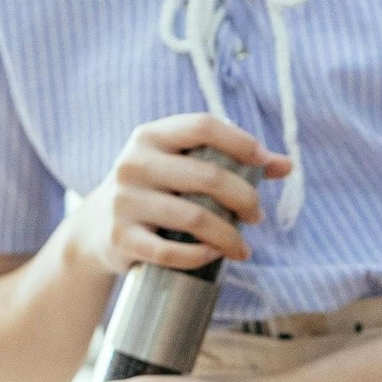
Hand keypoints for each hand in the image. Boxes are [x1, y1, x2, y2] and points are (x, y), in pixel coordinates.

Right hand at [68, 113, 289, 273]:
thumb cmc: (155, 192)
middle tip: (257, 215)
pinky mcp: (121, 239)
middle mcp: (134, 164)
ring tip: (243, 248)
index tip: (265, 163)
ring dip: (230, 236)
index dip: (241, 142)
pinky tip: (215, 256)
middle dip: (245, 199)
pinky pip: (171, 251)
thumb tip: (287, 165)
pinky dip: (200, 255)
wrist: (94, 229)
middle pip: (208, 177)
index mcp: (150, 137)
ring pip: (195, 218)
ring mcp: (125, 202)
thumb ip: (230, 162)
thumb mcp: (180, 168)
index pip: (203, 126)